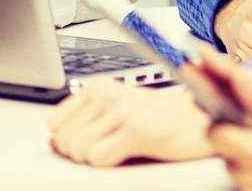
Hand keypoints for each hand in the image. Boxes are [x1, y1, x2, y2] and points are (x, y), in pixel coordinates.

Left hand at [48, 81, 211, 165]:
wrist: (196, 119)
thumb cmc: (157, 117)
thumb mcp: (116, 108)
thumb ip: (87, 119)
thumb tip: (54, 142)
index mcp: (97, 88)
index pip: (55, 122)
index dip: (65, 141)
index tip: (81, 145)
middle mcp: (106, 95)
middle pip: (65, 140)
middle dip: (79, 154)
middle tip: (104, 150)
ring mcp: (121, 111)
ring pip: (79, 150)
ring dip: (95, 159)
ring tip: (117, 150)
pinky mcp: (136, 131)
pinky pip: (99, 158)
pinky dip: (109, 163)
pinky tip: (126, 153)